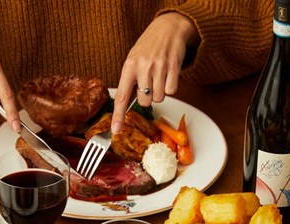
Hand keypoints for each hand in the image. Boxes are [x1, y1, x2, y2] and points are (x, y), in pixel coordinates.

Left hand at [112, 12, 198, 133]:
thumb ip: (130, 80)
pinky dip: (171, 86)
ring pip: (159, 98)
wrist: (168, 28)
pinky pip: (172, 91)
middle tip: (149, 83)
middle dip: (147, 97)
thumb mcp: (134, 60)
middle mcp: (143, 68)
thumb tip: (127, 105)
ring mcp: (159, 68)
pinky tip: (168, 74)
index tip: (115, 130)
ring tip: (159, 76)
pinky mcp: (173, 69)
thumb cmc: (149, 46)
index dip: (118, 115)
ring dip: (159, 92)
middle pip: (144, 102)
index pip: (121, 97)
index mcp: (129, 66)